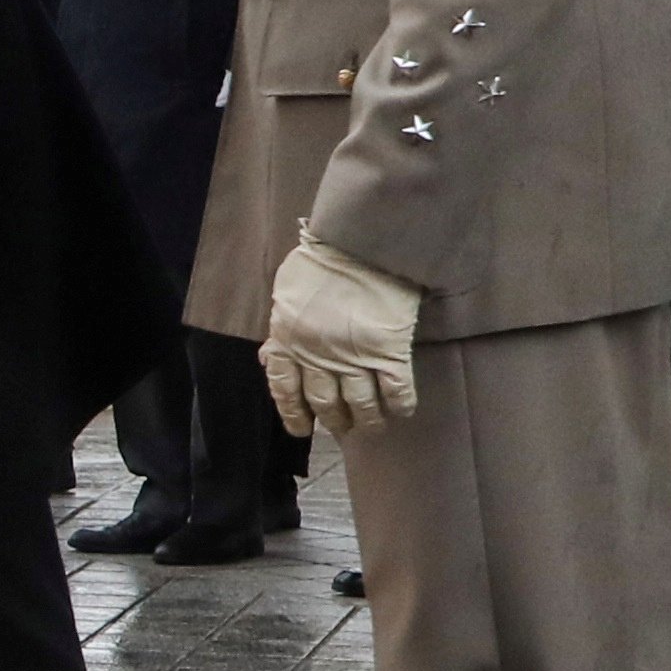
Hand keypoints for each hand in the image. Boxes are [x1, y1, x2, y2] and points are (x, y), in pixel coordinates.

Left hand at [260, 237, 425, 440]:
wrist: (360, 241)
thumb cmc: (320, 261)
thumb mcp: (287, 294)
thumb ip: (280, 330)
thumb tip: (268, 358)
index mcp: (290, 341)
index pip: (286, 389)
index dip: (293, 414)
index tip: (301, 429)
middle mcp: (319, 356)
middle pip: (325, 403)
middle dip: (334, 420)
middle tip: (342, 426)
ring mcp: (356, 357)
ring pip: (361, 404)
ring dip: (367, 420)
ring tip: (372, 426)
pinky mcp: (390, 351)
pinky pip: (397, 390)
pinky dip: (400, 405)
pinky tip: (401, 411)